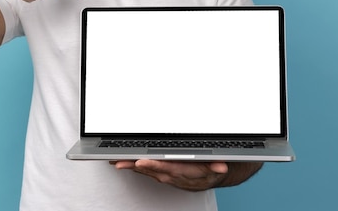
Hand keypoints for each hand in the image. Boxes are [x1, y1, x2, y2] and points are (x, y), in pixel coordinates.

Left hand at [111, 160, 228, 190]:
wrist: (212, 176)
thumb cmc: (211, 168)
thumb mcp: (217, 167)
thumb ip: (216, 166)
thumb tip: (220, 167)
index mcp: (185, 172)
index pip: (168, 168)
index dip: (154, 166)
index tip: (142, 162)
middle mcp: (174, 176)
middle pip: (152, 171)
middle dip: (136, 167)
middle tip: (121, 162)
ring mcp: (167, 176)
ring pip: (147, 172)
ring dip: (131, 167)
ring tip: (117, 161)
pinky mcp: (163, 174)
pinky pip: (147, 172)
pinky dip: (135, 167)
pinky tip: (125, 163)